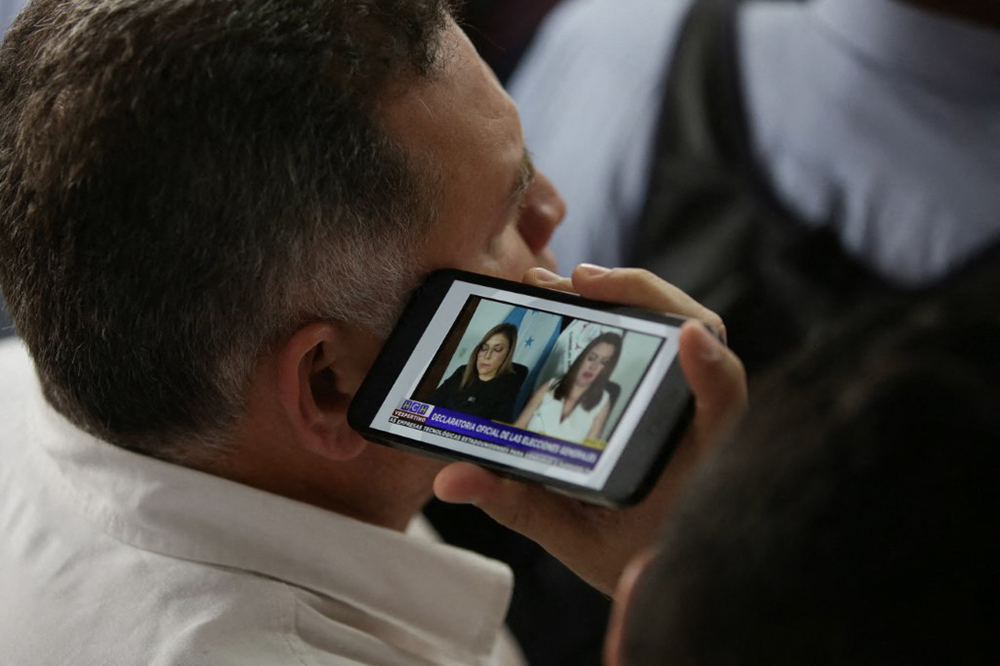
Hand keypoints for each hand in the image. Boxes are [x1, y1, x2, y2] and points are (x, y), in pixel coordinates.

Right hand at [433, 265, 746, 594]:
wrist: (659, 563)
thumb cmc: (627, 556)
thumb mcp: (574, 540)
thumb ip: (519, 506)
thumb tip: (451, 479)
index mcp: (696, 462)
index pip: (724, 403)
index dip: (711, 368)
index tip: (688, 337)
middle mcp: (700, 418)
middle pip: (700, 335)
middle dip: (642, 296)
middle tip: (578, 283)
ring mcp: (687, 396)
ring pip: (677, 323)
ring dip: (626, 294)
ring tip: (561, 284)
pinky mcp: (666, 386)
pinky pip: (655, 334)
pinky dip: (618, 308)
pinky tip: (571, 300)